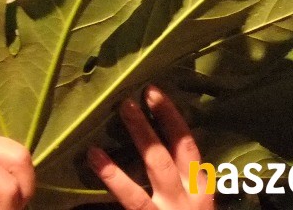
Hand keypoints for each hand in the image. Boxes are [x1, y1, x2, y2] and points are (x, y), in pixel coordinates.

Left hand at [88, 86, 213, 209]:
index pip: (188, 148)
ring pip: (155, 169)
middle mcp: (189, 200)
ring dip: (139, 136)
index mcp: (199, 191)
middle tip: (132, 95)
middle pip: (171, 154)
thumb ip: (176, 180)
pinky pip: (132, 199)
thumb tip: (151, 144)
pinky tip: (93, 156)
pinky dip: (112, 175)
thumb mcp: (189, 205)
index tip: (155, 93)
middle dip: (154, 122)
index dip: (172, 119)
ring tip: (118, 112)